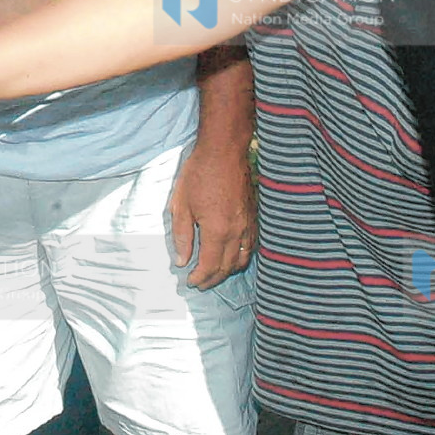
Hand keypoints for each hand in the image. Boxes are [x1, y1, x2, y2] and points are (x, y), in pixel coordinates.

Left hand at [169, 139, 256, 288]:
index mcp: (217, 231)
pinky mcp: (254, 216)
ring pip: (242, 259)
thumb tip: (182, 260)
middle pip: (227, 267)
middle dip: (213, 279)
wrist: (224, 151)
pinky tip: (233, 257)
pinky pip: (251, 246)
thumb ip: (182, 235)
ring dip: (228, 271)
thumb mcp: (181, 204)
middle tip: (200, 283)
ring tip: (215, 274)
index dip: (199, 277)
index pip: (209, 265)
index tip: (190, 281)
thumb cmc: (199, 174)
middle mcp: (237, 232)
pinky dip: (242, 257)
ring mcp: (248, 225)